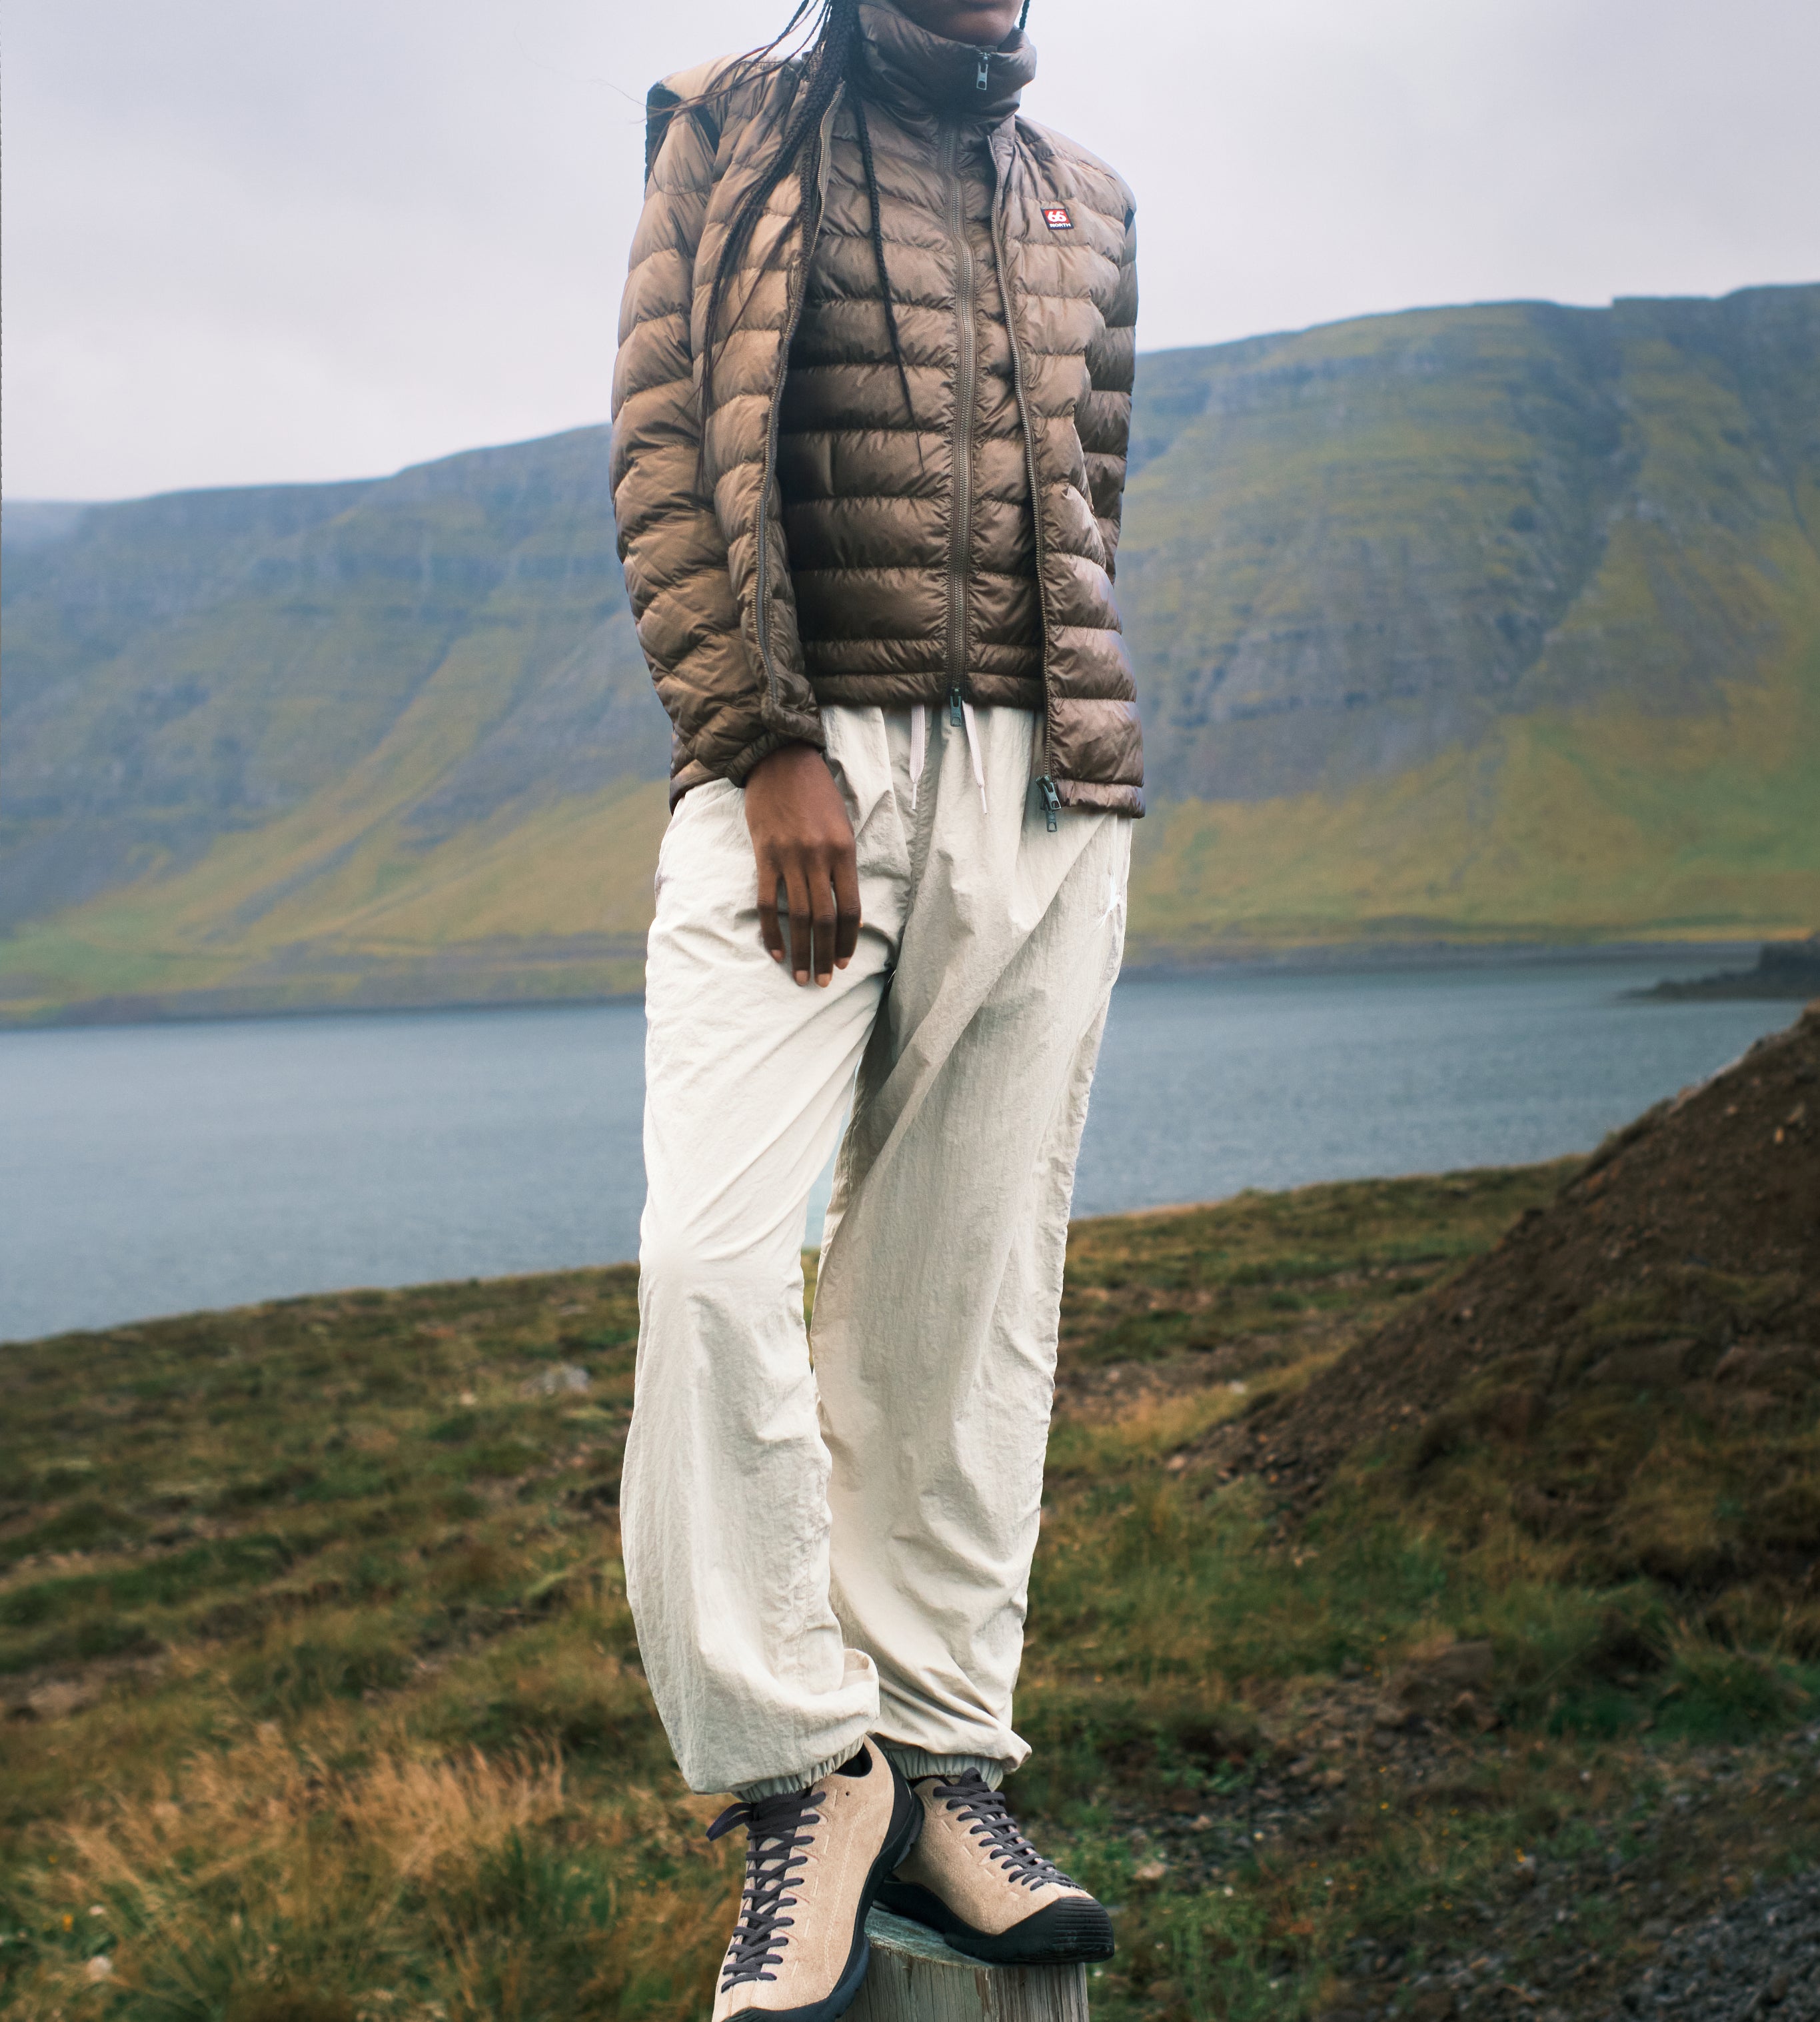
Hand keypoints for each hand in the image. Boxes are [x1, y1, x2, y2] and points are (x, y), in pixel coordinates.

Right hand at [743, 743, 860, 985]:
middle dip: (824, 955)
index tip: (844, 962)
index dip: (847, 940)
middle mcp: (819, 858)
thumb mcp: (842, 825)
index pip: (850, 909)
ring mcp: (790, 858)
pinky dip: (770, 930)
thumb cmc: (816, 793)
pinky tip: (774, 951)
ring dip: (799, 951)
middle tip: (822, 981)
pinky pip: (766, 902)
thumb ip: (843, 866)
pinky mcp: (764, 856)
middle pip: (824, 919)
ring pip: (797, 917)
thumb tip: (848, 912)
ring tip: (799, 975)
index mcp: (844, 851)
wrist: (781, 760)